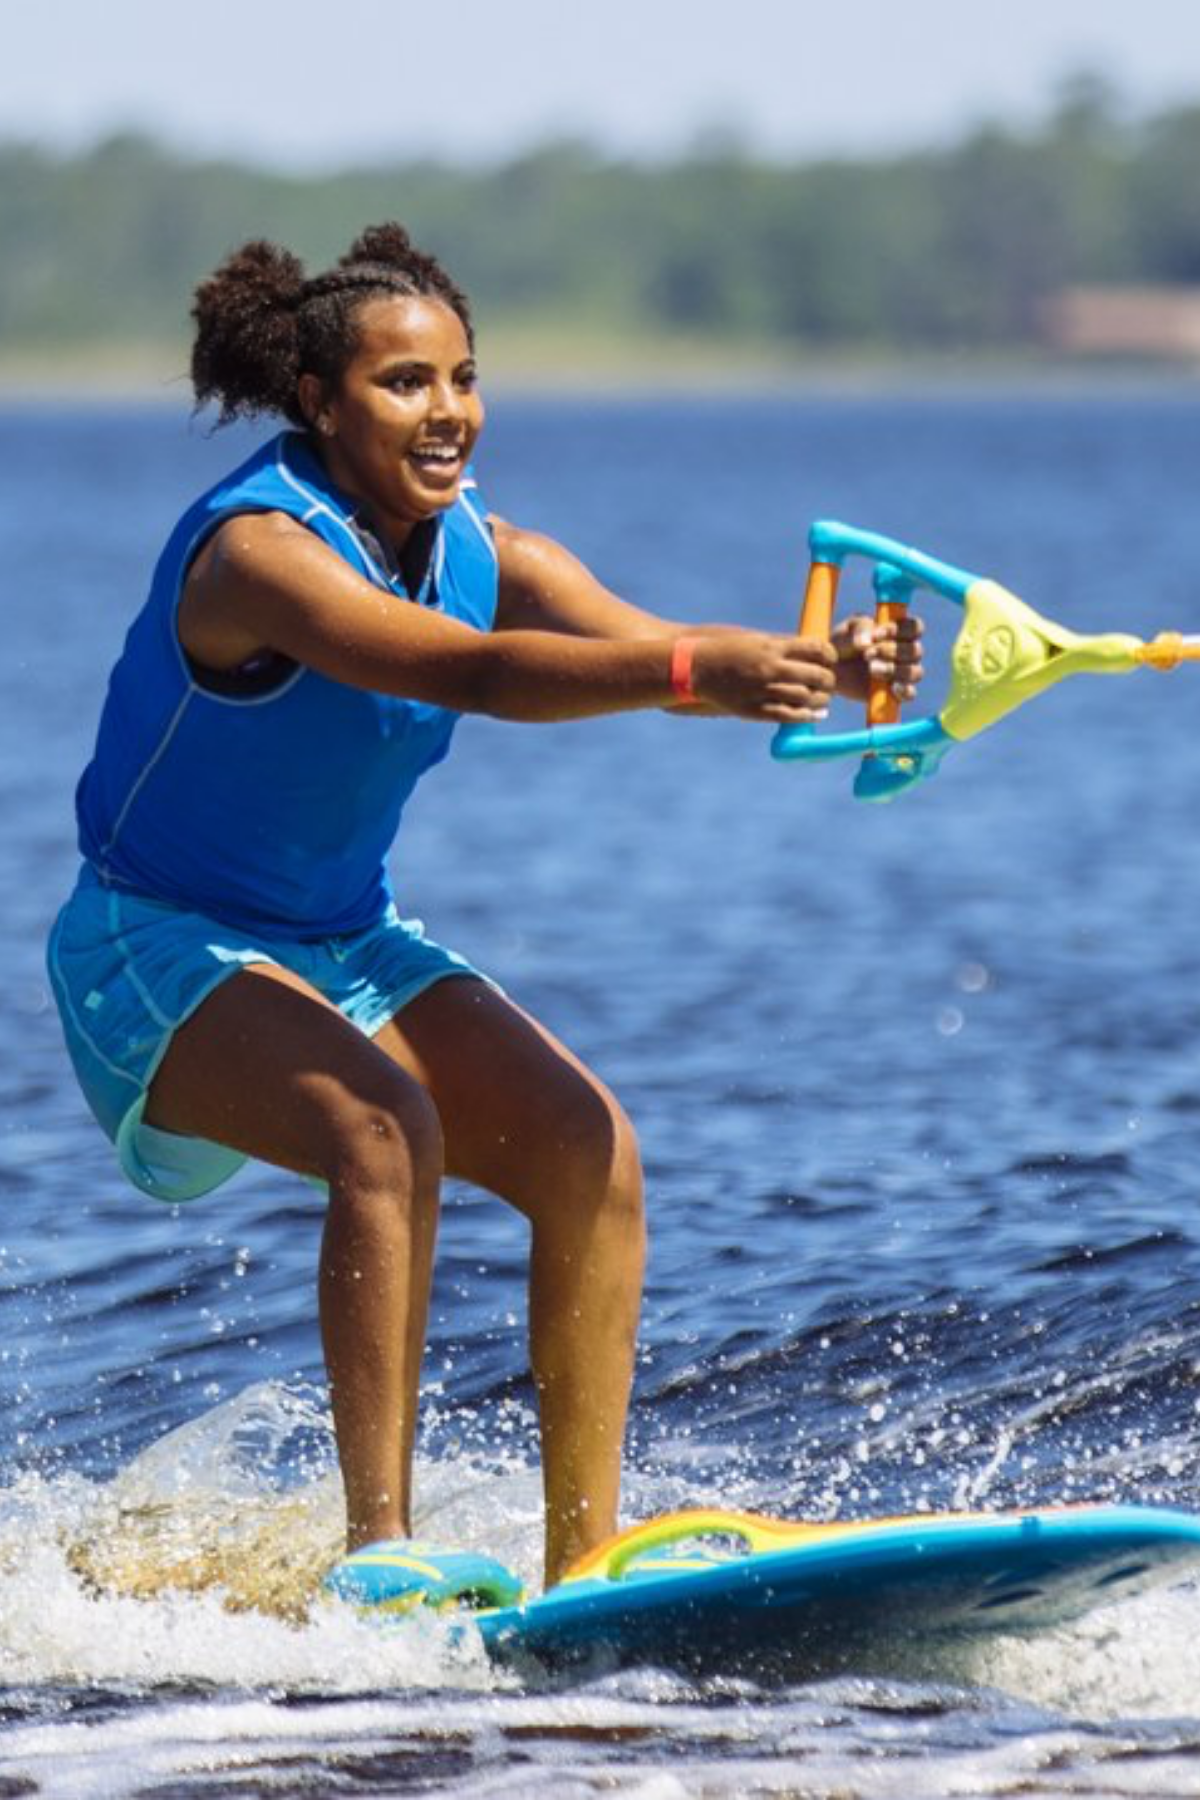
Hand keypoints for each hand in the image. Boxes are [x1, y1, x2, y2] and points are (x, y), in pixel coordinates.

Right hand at [689, 632, 837, 721]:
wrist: (693, 667)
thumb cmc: (725, 649)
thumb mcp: (755, 639)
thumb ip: (782, 646)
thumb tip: (810, 652)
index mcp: (772, 647)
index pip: (817, 649)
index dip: (829, 655)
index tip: (829, 659)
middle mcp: (771, 668)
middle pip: (817, 676)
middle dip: (828, 680)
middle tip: (828, 682)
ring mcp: (762, 690)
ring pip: (806, 698)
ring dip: (821, 699)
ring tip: (822, 698)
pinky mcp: (754, 710)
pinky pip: (788, 716)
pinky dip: (806, 716)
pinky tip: (814, 714)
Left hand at [831, 613, 923, 705]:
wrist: (831, 669)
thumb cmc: (843, 643)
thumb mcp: (848, 630)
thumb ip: (860, 629)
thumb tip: (867, 642)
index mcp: (899, 632)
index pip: (915, 627)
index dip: (901, 631)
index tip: (876, 635)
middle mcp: (905, 652)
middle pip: (916, 651)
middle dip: (891, 651)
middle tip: (867, 654)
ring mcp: (902, 673)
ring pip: (916, 672)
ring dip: (895, 670)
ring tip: (871, 669)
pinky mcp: (895, 693)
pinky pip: (910, 694)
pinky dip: (905, 691)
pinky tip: (892, 687)